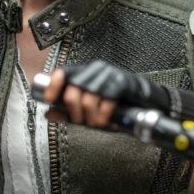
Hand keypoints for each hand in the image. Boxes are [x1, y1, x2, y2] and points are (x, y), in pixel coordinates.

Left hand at [42, 60, 158, 127]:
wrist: (145, 101)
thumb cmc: (116, 104)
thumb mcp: (89, 109)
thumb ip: (68, 112)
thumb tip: (47, 114)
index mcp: (84, 72)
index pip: (62, 73)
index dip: (52, 86)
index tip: (47, 100)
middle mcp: (94, 70)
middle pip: (72, 90)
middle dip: (74, 113)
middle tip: (81, 122)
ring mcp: (108, 74)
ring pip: (88, 98)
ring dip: (90, 117)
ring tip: (96, 124)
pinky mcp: (122, 82)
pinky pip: (106, 100)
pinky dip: (104, 115)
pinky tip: (106, 120)